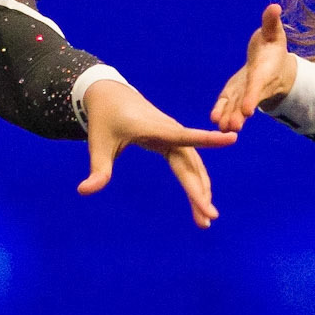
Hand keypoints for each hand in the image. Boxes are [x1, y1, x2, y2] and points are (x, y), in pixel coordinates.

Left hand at [77, 81, 236, 229]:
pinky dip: (196, 183)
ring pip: (194, 167)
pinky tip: (200, 201)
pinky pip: (189, 165)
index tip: (231, 139)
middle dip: (200, 192)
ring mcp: (175, 136)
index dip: (208, 139)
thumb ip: (97, 170)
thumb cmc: (104, 119)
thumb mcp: (98, 144)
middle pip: (191, 164)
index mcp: (155, 129)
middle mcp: (171, 131)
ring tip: (204, 220)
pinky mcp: (174, 141)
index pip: (186, 136)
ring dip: (201, 192)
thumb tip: (84, 191)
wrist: (110, 95)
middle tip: (208, 220)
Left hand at [212, 5, 299, 130]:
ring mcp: (245, 92)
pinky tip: (214, 120)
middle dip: (240, 114)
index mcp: (264, 71)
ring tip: (223, 128)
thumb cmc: (273, 46)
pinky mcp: (236, 93)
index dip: (253, 96)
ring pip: (237, 107)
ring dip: (230, 117)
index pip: (258, 85)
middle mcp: (256, 86)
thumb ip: (272, 22)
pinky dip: (222, 111)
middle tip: (234, 126)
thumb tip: (274, 7)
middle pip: (247, 101)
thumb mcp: (274, 32)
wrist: (272, 64)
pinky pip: (228, 104)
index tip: (249, 110)